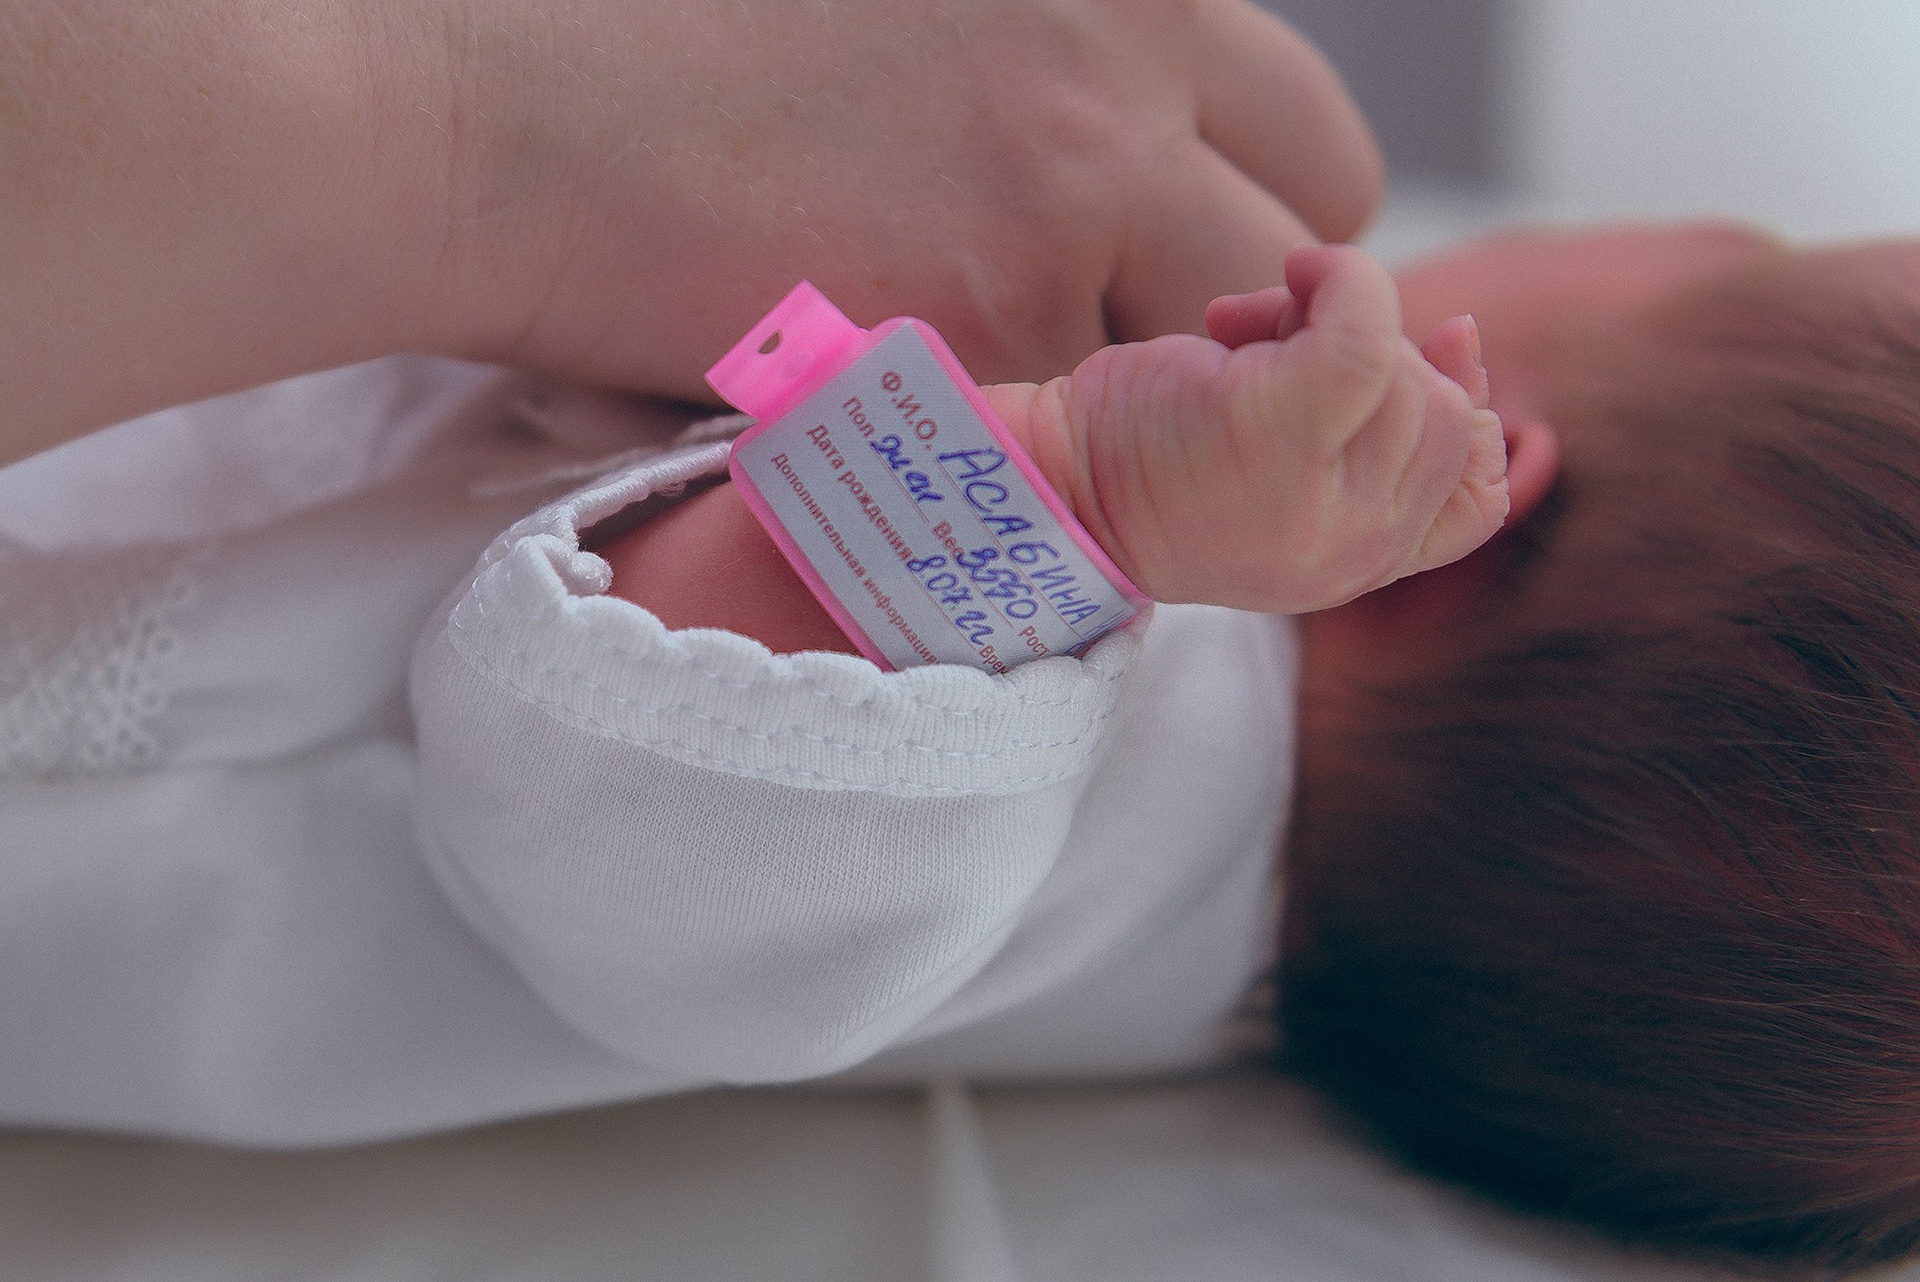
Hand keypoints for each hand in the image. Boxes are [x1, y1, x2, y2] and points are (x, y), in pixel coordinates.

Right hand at [426, 0, 1383, 396]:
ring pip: (1242, 360)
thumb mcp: (916, 10)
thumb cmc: (648, 41)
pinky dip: (1057, 454)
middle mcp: (1128, 61)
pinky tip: (944, 424)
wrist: (483, 123)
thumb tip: (1124, 148)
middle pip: (1326, 238)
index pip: (1313, 133)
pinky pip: (1108, 437)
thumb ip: (1054, 61)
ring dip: (1177, 402)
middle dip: (1260, 322)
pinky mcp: (988, 326)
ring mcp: (1070, 192)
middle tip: (1144, 361)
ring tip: (1034, 401)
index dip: (1262, 227)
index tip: (1190, 285)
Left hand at [991, 244, 1508, 612]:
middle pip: (1442, 415)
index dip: (1471, 416)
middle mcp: (1352, 553)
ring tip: (1242, 339)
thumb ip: (1377, 424)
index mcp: (1357, 568)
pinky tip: (1287, 277)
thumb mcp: (1284, 461)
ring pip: (1401, 367)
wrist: (1048, 487)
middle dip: (1378, 356)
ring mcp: (1321, 502)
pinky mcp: (1280, 436)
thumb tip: (1468, 334)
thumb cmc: (1152, 460)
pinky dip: (1339, 278)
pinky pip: (1363, 328)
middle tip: (1271, 351)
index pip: (1479, 502)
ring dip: (1328, 319)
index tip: (1434, 351)